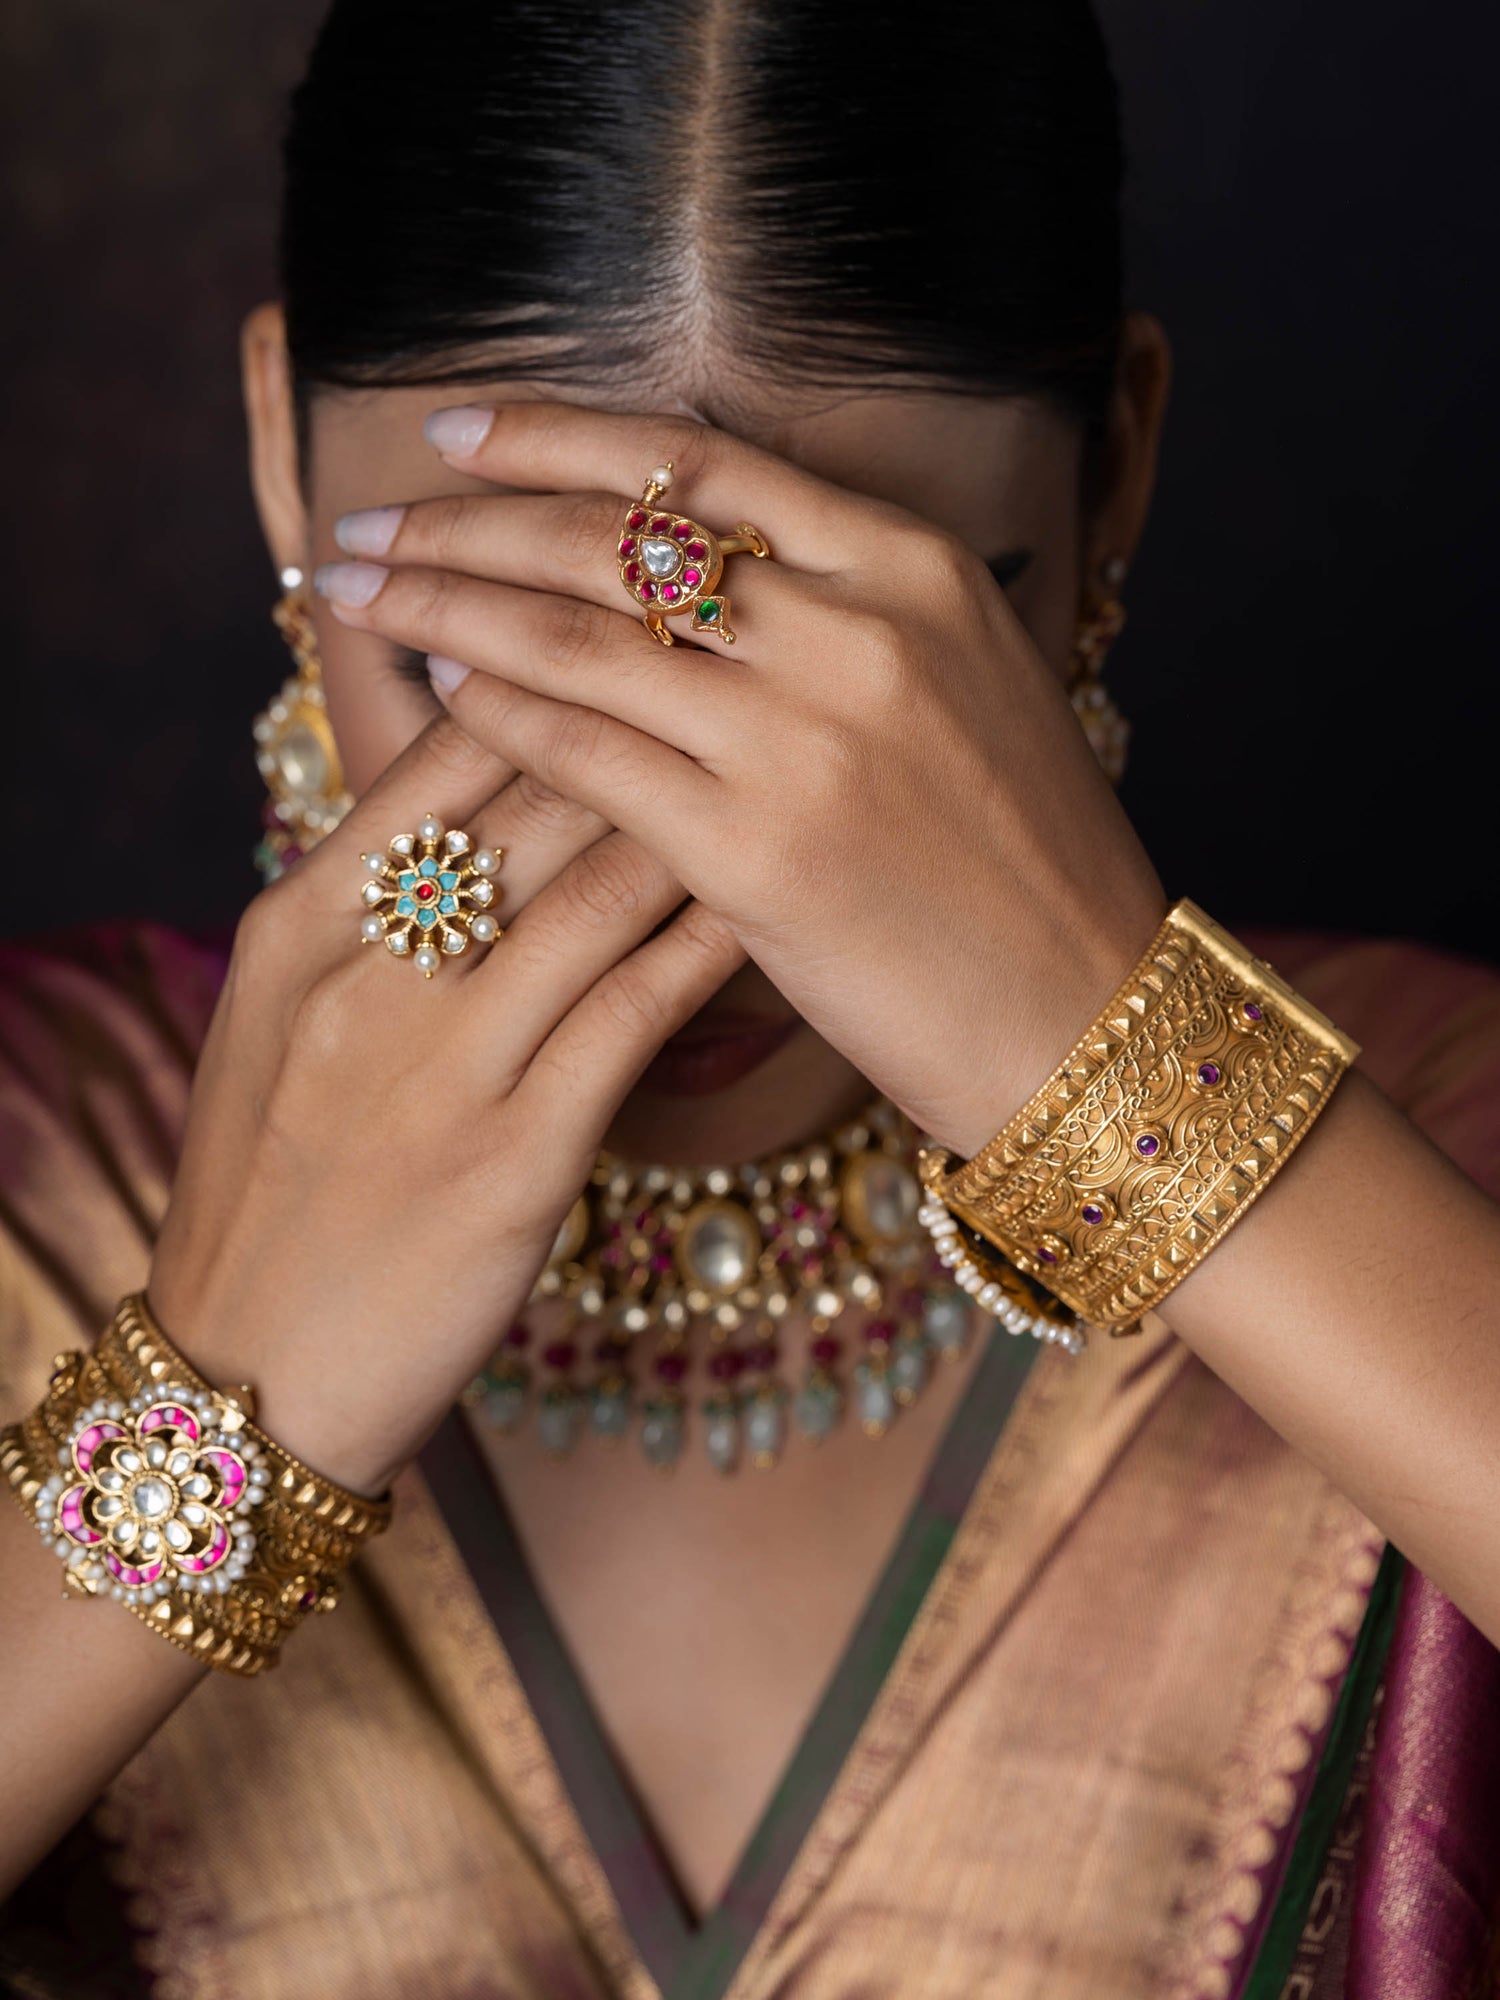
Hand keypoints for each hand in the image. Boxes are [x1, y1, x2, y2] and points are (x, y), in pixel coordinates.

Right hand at [148, 712, 743, 1494]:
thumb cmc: (275, 1183)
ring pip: (604, 886)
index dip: (560, 681)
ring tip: (787, 780)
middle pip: (539, 793)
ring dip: (707, 822)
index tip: (653, 656)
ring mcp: (444, 1061)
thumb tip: (472, 801)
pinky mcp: (516, 1156)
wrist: (247, 1368)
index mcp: (305, 918)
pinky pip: (639, 1012)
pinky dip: (713, 945)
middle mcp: (370, 969)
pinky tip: (774, 909)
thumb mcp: (283, 1017)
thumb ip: (367, 902)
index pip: (452, 748)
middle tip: (750, 695)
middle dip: (653, 728)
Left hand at [316, 401, 1167, 1154]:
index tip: (456, 428)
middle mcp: (859, 629)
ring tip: (357, 594)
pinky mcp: (759, 850)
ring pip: (580, 636)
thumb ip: (836, 613)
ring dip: (446, 606)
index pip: (696, 463)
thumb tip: (676, 568)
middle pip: (613, 536)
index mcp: (914, 568)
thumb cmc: (1018, 860)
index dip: (555, 436)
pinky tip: (436, 694)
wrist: (1088, 1011)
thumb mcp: (960, 684)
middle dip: (462, 520)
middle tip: (362, 525)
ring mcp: (808, 737)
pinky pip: (588, 755)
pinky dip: (499, 716)